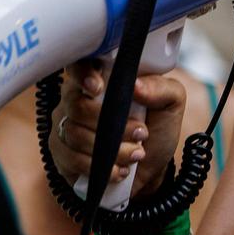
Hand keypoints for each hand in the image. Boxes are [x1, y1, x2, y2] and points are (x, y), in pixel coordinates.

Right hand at [49, 59, 186, 196]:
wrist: (151, 169)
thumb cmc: (156, 128)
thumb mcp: (171, 104)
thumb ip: (161, 89)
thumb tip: (135, 85)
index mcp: (101, 78)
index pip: (78, 64)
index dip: (83, 74)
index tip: (98, 88)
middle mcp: (76, 99)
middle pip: (76, 104)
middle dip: (111, 123)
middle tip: (140, 133)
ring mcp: (65, 126)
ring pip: (74, 134)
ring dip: (111, 149)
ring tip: (136, 154)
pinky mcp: (62, 154)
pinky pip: (70, 158)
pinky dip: (99, 167)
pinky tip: (119, 170)